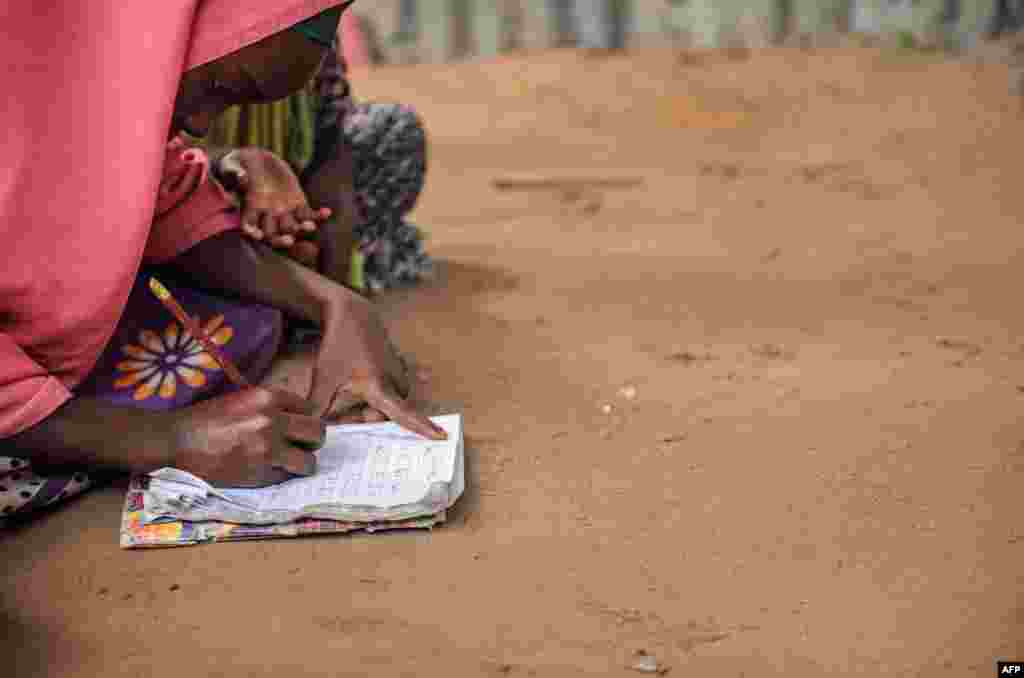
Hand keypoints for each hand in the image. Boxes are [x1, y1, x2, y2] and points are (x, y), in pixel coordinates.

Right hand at [169, 387, 325, 487]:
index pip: (309, 408)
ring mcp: (268, 449)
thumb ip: (271, 406)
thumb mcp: (242, 399)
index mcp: (269, 397)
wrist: (175, 442)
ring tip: (289, 464)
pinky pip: (286, 477)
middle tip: (301, 446)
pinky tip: (267, 471)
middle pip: (318, 432)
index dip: (304, 420)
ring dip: (302, 464)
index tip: (297, 427)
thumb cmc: (205, 419)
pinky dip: (281, 477)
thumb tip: (296, 418)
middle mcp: (273, 420)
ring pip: (309, 461)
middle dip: (312, 441)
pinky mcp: (260, 473)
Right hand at [218, 148, 331, 247]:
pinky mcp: (298, 204)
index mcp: (249, 209)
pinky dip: (318, 215)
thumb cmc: (237, 165)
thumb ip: (235, 173)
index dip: (252, 232)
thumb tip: (242, 177)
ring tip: (310, 226)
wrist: (256, 161)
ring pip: (294, 227)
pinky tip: (327, 212)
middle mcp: (267, 216)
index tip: (256, 235)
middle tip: (288, 240)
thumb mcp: (231, 167)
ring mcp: (284, 212)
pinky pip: (309, 214)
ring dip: (302, 229)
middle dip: (281, 240)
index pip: (249, 226)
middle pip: (274, 235)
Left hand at [309, 293, 446, 440]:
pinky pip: (394, 387)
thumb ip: (317, 408)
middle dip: (367, 419)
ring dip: (372, 406)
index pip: (403, 413)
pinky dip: (383, 392)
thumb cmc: (337, 345)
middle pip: (388, 414)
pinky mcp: (398, 365)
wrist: (351, 313)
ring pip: (390, 401)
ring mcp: (399, 371)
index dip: (422, 427)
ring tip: (350, 397)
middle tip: (344, 416)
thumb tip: (313, 434)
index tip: (442, 436)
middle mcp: (394, 380)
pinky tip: (375, 382)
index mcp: (378, 386)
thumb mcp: (323, 378)